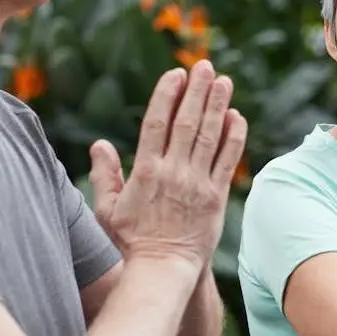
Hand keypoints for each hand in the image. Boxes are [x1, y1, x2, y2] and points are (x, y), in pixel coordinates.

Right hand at [88, 60, 247, 265]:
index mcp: (146, 171)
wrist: (163, 269)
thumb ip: (105, 175)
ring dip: (217, 106)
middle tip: (205, 66)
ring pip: (209, 136)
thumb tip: (99, 144)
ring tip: (224, 81)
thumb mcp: (108, 209)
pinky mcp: (217, 196)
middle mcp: (173, 172)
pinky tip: (237, 117)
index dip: (167, 95)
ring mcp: (197, 183)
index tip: (176, 74)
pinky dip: (233, 137)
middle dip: (196, 91)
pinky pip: (227, 161)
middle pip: (186, 122)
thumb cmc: (132, 241)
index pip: (157, 123)